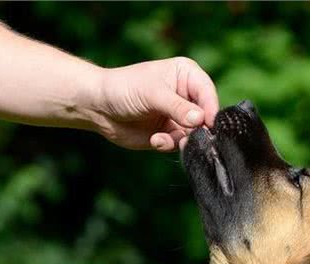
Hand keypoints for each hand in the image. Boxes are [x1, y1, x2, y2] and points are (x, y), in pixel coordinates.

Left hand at [90, 57, 218, 150]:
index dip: (211, 109)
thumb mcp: (152, 94)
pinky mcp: (170, 132)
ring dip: (181, 139)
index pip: (207, 92)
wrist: (98, 107)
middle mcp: (187, 95)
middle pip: (205, 115)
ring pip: (194, 133)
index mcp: (187, 75)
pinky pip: (179, 143)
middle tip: (185, 137)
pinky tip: (155, 140)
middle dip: (196, 129)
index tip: (208, 124)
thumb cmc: (124, 88)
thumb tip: (201, 120)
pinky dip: (168, 144)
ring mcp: (179, 115)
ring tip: (162, 139)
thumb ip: (178, 107)